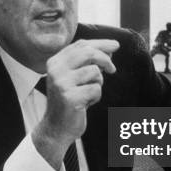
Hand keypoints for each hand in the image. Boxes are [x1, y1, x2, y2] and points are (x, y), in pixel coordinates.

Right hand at [32, 39, 118, 168]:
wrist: (56, 128)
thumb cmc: (69, 101)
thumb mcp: (74, 78)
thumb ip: (87, 63)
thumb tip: (108, 51)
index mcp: (55, 62)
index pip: (80, 45)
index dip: (100, 43)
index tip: (115, 45)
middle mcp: (56, 70)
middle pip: (88, 53)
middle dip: (105, 59)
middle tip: (113, 69)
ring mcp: (61, 83)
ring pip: (95, 72)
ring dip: (98, 83)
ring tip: (89, 93)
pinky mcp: (70, 97)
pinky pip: (96, 89)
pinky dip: (96, 97)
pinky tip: (86, 103)